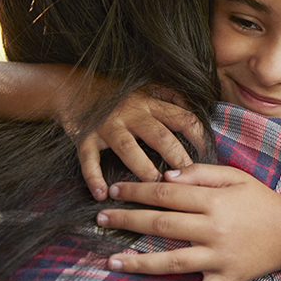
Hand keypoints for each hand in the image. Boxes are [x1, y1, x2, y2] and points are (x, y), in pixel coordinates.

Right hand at [76, 91, 205, 199]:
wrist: (73, 87)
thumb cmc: (116, 93)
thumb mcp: (146, 88)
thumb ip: (171, 97)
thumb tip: (198, 107)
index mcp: (150, 104)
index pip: (182, 118)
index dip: (198, 136)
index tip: (207, 154)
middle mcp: (131, 114)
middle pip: (160, 136)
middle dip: (176, 157)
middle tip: (187, 179)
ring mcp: (108, 126)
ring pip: (128, 148)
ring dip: (141, 168)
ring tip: (153, 186)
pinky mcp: (85, 137)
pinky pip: (89, 159)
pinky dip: (93, 177)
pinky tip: (101, 193)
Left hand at [96, 164, 280, 280]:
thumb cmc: (261, 200)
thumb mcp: (235, 177)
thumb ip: (200, 174)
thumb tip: (165, 177)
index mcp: (214, 201)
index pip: (166, 194)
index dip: (137, 191)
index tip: (113, 191)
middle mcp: (213, 229)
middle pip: (161, 224)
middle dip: (127, 221)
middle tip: (100, 220)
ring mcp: (218, 257)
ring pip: (171, 261)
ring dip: (138, 262)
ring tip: (110, 261)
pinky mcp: (226, 279)